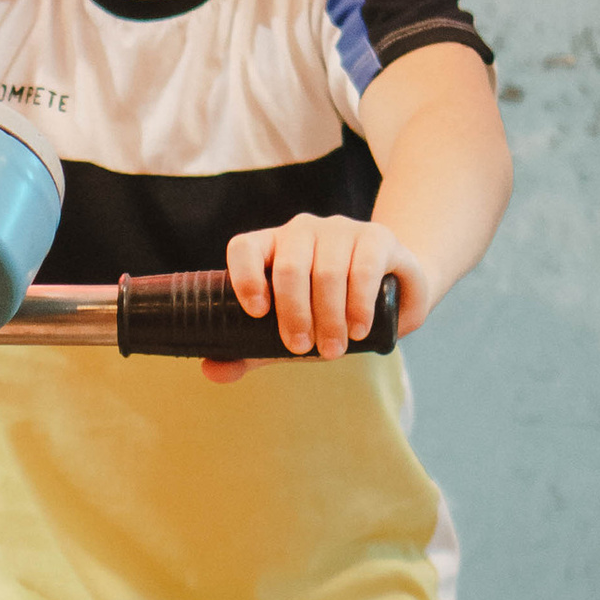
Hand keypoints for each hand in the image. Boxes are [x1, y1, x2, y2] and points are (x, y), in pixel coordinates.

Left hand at [215, 214, 429, 376]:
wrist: (389, 292)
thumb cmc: (325, 311)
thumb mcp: (286, 332)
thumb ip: (248, 350)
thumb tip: (210, 370)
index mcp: (270, 247)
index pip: (244, 248)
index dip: (245, 278)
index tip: (257, 314)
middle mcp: (301, 230)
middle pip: (289, 268)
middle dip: (294, 315)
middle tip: (303, 350)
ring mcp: (339, 229)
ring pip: (326, 271)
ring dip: (329, 317)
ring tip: (333, 349)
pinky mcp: (375, 236)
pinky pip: (363, 268)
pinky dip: (358, 304)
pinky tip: (358, 329)